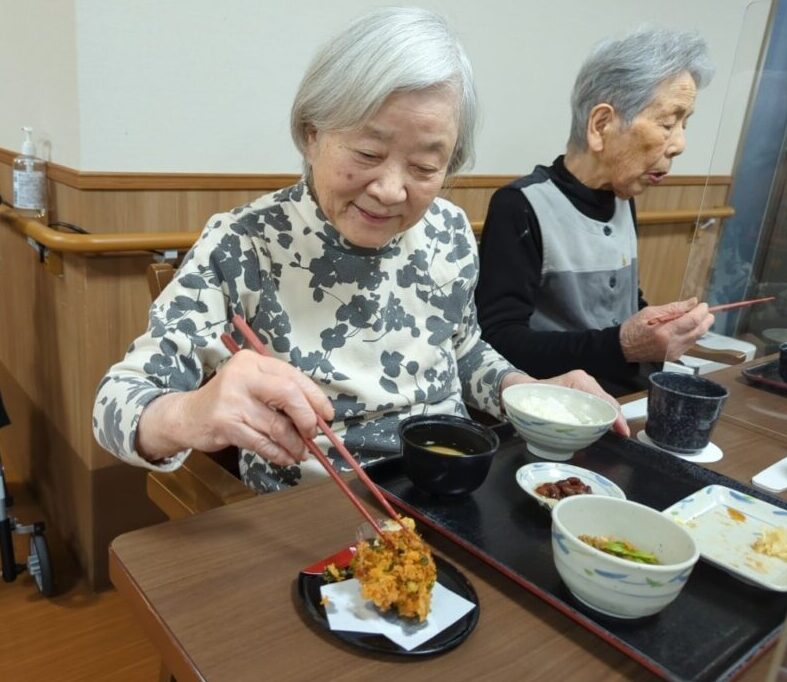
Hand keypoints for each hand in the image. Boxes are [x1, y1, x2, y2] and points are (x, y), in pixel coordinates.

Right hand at [137, 349, 334, 465]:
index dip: (315, 398)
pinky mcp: (225, 424)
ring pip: (277, 425)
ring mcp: (232, 401)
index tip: (327, 415)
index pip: (293, 376)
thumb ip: (282, 393)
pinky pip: (262, 443)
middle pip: (288, 394)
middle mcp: (242, 376)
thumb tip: (319, 415)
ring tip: (300, 451)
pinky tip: (285, 457)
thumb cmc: (230, 400)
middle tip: (313, 434)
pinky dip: (279, 453)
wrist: (187, 415)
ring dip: (294, 443)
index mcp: (253, 361)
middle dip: (307, 418)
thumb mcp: (253, 385)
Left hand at [501, 370, 628, 436]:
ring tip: (616, 434)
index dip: (614, 416)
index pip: (603, 399)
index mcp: (578, 381)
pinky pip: (597, 408)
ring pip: (604, 405)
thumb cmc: (530, 394)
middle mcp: (584, 382)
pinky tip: (606, 430)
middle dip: (616, 419)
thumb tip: (563, 427)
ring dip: (610, 420)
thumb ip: (551, 414)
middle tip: (621, 435)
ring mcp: (585, 389)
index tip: (621, 430)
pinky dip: (603, 419)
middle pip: (607, 402)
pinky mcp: (583, 397)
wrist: (520, 390)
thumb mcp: (539, 402)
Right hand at [619, 297, 713, 362]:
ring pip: (697, 338)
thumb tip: (692, 302)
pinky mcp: (675, 356)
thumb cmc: (633, 328)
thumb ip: (673, 308)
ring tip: (696, 317)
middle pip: (699, 330)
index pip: (692, 320)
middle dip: (706, 319)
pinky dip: (693, 334)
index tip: (702, 304)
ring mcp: (675, 352)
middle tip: (705, 310)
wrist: (624, 348)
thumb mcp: (650, 312)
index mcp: (665, 332)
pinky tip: (688, 328)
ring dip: (700, 326)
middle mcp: (673, 344)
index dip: (701, 311)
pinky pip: (690, 344)